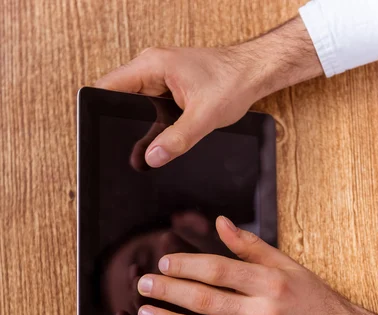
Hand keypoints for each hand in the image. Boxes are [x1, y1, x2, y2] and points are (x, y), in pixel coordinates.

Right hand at [96, 17, 321, 167]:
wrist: (253, 73)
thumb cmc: (233, 81)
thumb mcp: (204, 117)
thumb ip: (177, 139)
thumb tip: (151, 158)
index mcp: (152, 66)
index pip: (108, 86)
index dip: (97, 109)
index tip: (97, 132)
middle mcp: (151, 69)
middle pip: (117, 98)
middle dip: (115, 122)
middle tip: (116, 147)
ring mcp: (159, 80)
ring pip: (133, 106)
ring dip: (133, 125)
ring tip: (136, 148)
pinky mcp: (168, 90)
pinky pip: (148, 109)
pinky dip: (149, 125)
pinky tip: (154, 142)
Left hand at [136, 216, 377, 314]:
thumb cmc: (310, 298)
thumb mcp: (286, 264)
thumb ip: (250, 245)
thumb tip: (221, 222)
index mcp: (269, 284)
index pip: (219, 271)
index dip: (187, 266)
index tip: (165, 263)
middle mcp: (262, 313)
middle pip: (205, 301)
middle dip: (169, 291)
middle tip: (145, 285)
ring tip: (146, 314)